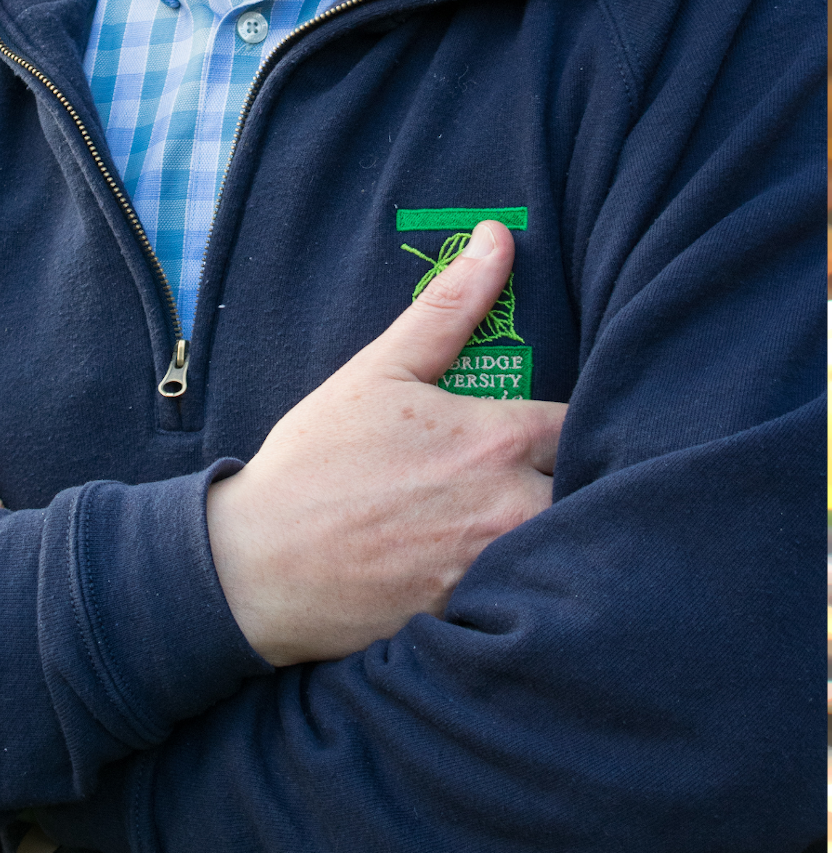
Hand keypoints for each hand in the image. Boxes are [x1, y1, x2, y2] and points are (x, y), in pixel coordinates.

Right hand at [203, 218, 563, 666]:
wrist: (261, 565)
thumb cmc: (316, 463)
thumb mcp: (377, 374)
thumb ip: (447, 308)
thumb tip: (497, 238)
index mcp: (501, 438)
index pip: (585, 427)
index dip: (567, 430)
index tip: (540, 436)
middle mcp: (518, 505)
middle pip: (590, 490)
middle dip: (569, 484)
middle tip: (528, 483)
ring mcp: (505, 565)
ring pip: (572, 545)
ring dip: (557, 535)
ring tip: (514, 529)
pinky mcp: (487, 614)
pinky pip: (539, 597)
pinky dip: (530, 585)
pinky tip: (498, 576)